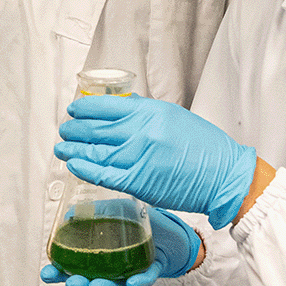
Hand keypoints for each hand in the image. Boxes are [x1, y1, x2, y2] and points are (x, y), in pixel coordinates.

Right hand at [41, 206, 201, 285]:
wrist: (170, 228)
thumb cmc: (139, 221)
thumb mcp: (114, 209)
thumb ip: (93, 210)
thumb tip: (68, 213)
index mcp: (98, 256)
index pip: (73, 267)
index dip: (59, 272)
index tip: (47, 273)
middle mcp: (111, 268)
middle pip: (90, 282)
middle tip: (72, 284)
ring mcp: (129, 271)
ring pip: (114, 285)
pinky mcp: (150, 271)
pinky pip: (144, 279)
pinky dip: (139, 281)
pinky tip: (133, 280)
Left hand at [55, 95, 256, 229]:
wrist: (224, 175)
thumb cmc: (204, 147)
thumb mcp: (174, 117)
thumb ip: (146, 111)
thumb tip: (122, 104)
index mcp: (150, 111)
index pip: (106, 106)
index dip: (85, 108)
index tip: (74, 110)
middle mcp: (141, 131)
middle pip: (96, 128)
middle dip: (74, 129)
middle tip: (64, 130)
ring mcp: (139, 156)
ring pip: (96, 151)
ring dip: (74, 149)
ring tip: (61, 147)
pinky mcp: (139, 181)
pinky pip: (104, 175)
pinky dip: (86, 169)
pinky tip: (74, 165)